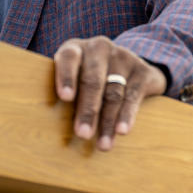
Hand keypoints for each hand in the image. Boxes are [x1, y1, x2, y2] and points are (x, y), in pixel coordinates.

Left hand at [54, 36, 167, 150]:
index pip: (68, 57)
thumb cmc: (89, 78)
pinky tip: (122, 131)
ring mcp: (122, 56)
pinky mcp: (142, 70)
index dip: (66, 77)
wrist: (130, 65)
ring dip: (107, 121)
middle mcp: (99, 48)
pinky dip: (127, 115)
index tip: (65, 98)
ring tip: (103, 145)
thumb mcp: (74, 77)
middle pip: (93, 81)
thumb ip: (66, 93)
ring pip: (113, 92)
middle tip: (83, 134)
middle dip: (88, 110)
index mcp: (76, 48)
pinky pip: (133, 96)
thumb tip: (51, 126)